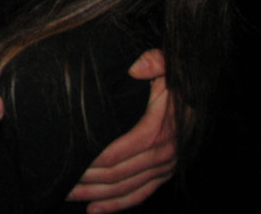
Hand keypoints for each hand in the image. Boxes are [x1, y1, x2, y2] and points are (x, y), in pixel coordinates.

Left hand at [68, 49, 176, 212]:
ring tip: (70, 195)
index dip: (92, 161)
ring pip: (125, 189)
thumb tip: (136, 68)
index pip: (118, 153)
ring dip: (96, 195)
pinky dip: (117, 205)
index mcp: (157, 131)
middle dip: (88, 180)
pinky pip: (140, 195)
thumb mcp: (166, 66)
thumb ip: (153, 63)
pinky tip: (94, 210)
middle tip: (62, 182)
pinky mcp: (164, 175)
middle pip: (117, 175)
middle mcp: (163, 155)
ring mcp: (164, 168)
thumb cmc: (175, 81)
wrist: (198, 97)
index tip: (71, 162)